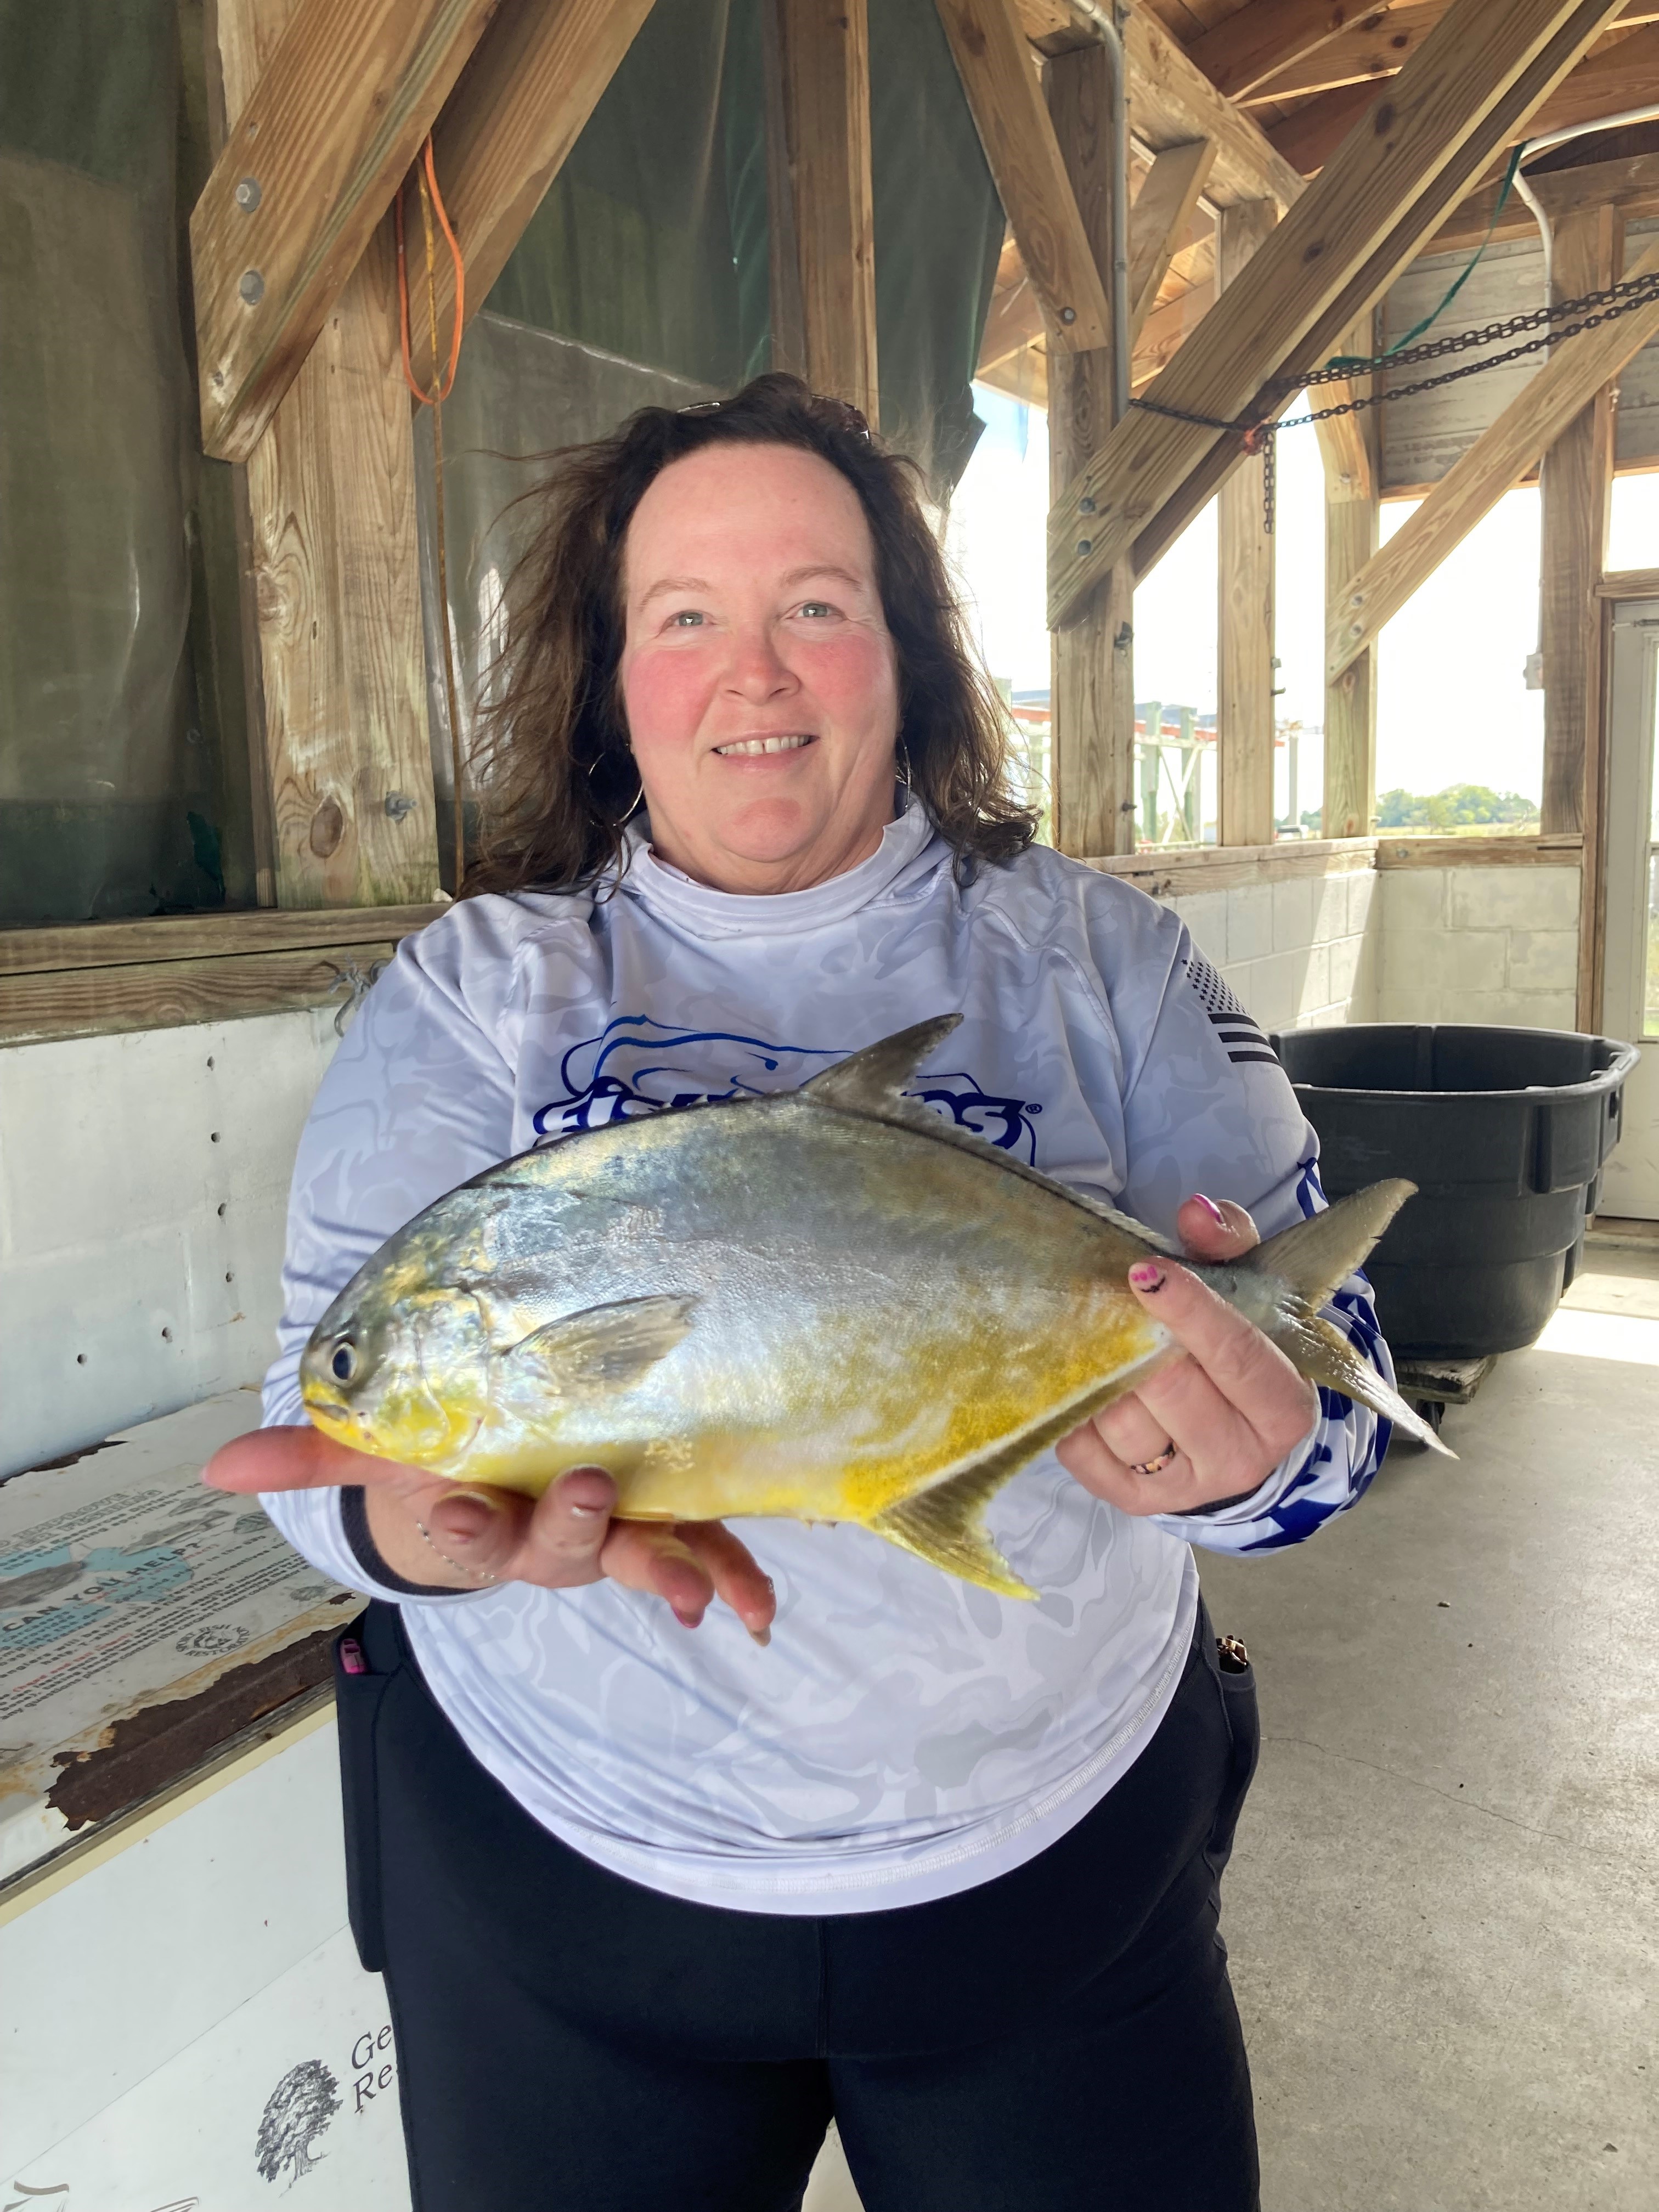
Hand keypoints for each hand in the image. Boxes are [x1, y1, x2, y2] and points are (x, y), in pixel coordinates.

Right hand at [202, 1428, 776, 1641]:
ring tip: (695, 1591)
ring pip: (634, 1552)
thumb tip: (215, 1465)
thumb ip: (310, 1451)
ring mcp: (608, 1531)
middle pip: (559, 1547)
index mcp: (480, 1516)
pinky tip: (763, 1611)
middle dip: (571, 1526)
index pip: (467, 1531)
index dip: (462, 1525)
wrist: (492, 1482)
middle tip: (584, 1488)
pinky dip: (736, 1577)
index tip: (455, 1503)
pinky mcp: (664, 1514)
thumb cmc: (437, 1456)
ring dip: (665, 1568)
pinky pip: (706, 1549)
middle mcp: (546, 1537)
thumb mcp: (377, 1445)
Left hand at [1056, 1193, 1317, 1517]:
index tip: (1144, 1271)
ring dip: (1102, 1372)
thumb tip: (1196, 1211)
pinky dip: (1075, 1412)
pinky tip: (1088, 1385)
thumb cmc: (1233, 1346)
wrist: (1226, 1428)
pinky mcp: (1135, 1502)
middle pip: (1170, 1387)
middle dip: (1133, 1337)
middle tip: (1110, 1301)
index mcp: (1284, 1406)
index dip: (1190, 1310)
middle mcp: (1243, 1457)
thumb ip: (1228, 1244)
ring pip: (1123, 1420)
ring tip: (1101, 1341)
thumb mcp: (1245, 1289)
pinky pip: (1083, 1451)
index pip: (1237, 1355)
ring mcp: (1187, 1488)